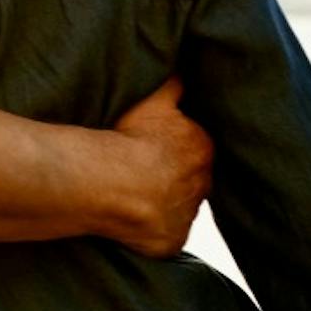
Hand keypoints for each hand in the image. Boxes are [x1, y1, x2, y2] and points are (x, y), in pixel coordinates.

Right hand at [101, 78, 212, 255]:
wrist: (108, 183)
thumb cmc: (128, 138)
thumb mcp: (152, 98)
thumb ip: (173, 83)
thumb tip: (187, 69)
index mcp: (202, 148)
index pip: (195, 146)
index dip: (176, 145)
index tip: (154, 144)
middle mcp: (202, 184)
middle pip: (190, 178)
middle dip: (173, 175)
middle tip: (144, 169)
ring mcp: (186, 215)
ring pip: (178, 206)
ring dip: (163, 202)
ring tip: (134, 193)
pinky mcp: (171, 241)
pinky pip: (164, 234)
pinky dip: (152, 228)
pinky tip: (132, 217)